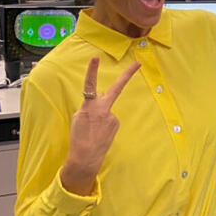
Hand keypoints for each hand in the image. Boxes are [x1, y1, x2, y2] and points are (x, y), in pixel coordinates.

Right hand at [61, 57, 140, 194]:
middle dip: (127, 75)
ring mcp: (112, 116)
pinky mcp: (116, 123)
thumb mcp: (78, 118)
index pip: (89, 85)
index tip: (95, 58)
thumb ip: (89, 107)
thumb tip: (98, 104)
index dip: (92, 71)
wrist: (86, 157)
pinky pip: (109, 119)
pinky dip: (103, 123)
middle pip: (116, 88)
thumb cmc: (78, 137)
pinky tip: (98, 132)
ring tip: (92, 130)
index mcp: (89, 106)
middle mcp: (103, 109)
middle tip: (138, 63)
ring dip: (100, 117)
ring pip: (106, 109)